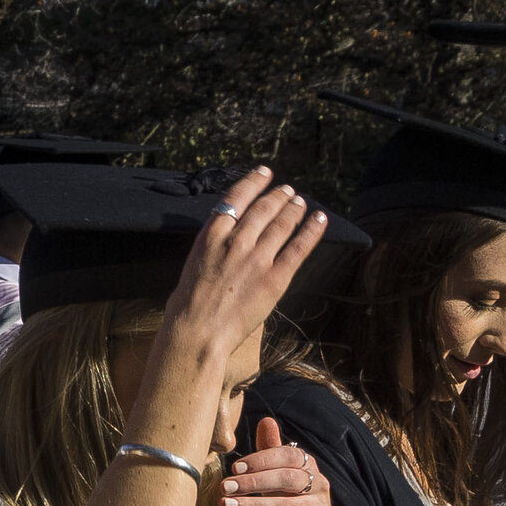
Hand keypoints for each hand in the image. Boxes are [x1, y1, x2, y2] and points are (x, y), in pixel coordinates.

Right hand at [143, 168, 328, 403]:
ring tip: (300, 201)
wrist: (196, 332)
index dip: (254, 182)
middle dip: (278, 196)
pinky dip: (311, 231)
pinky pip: (298, 248)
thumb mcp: (192, 264)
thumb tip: (222, 241)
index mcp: (211, 236)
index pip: (237, 198)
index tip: (265, 173)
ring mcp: (257, 258)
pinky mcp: (275, 278)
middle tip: (287, 190)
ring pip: (282, 224)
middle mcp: (236, 241)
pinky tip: (319, 219)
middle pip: (263, 209)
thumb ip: (211, 248)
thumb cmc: (186, 306)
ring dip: (294, 209)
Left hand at [219, 415, 335, 505]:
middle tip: (225, 487)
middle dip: (253, 483)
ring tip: (225, 505)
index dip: (262, 460)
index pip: (289, 456)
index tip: (234, 468)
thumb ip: (272, 450)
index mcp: (310, 466)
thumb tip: (266, 421)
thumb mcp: (281, 473)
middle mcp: (320, 485)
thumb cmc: (290, 497)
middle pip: (287, 480)